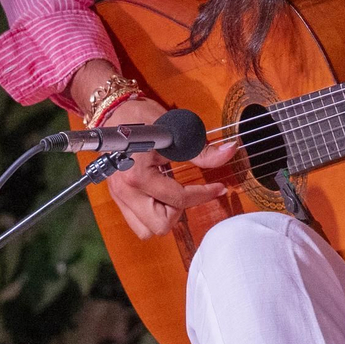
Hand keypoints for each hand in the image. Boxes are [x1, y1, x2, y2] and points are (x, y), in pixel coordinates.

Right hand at [100, 96, 235, 238]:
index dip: (204, 194)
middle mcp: (126, 191)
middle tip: (184, 191)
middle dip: (178, 211)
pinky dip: (152, 215)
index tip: (218, 187)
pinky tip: (160, 195)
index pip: (178, 199)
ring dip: (163, 216)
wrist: (115, 112)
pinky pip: (137, 222)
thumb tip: (230, 151)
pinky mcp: (117, 198)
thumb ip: (203, 151)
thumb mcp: (175, 132)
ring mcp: (118, 196)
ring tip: (170, 194)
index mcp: (138, 176)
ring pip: (147, 231)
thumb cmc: (143, 119)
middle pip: (160, 226)